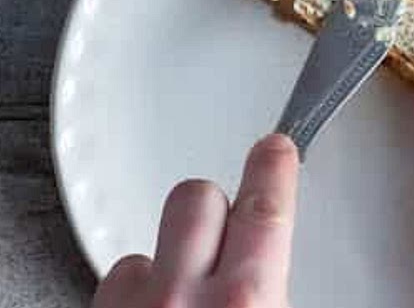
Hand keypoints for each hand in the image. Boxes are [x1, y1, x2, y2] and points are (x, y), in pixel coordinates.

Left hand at [93, 134, 298, 307]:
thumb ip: (275, 292)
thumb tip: (279, 274)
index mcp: (245, 301)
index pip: (264, 207)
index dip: (271, 168)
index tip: (275, 148)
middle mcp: (180, 300)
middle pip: (194, 200)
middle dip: (212, 205)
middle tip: (228, 225)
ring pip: (142, 252)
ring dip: (163, 262)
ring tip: (182, 292)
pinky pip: (108, 288)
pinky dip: (128, 297)